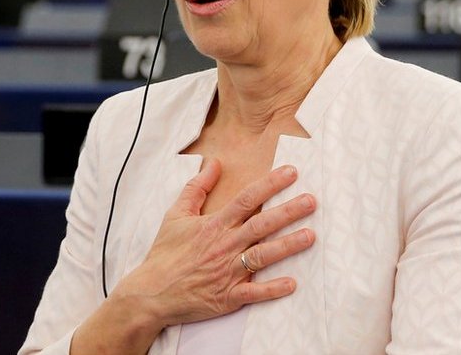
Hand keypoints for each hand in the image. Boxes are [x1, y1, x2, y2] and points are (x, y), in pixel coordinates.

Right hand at [113, 160, 315, 327]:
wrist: (148, 294)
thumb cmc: (165, 253)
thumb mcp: (176, 215)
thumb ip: (196, 188)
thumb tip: (213, 162)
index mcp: (214, 225)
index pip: (246, 199)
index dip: (270, 185)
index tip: (292, 173)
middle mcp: (224, 246)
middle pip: (261, 225)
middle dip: (288, 212)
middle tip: (312, 201)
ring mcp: (226, 272)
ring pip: (262, 256)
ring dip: (287, 246)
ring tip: (310, 236)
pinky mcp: (227, 297)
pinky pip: (253, 293)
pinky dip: (272, 289)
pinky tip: (292, 283)